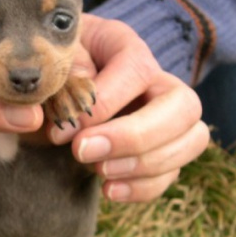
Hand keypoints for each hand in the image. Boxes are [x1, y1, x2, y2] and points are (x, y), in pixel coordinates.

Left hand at [49, 14, 209, 201]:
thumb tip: (81, 99)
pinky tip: (108, 190)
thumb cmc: (45, 74)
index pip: (137, 69)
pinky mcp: (161, 151)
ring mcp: (166, 118)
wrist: (43, 98)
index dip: (106, 102)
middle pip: (183, 106)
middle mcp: (156, 81)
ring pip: (192, 141)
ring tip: (97, 170)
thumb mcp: (46, 64)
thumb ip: (63, 72)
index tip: (66, 127)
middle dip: (135, 136)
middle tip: (83, 152)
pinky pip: (172, 173)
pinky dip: (143, 187)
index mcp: (124, 46)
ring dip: (144, 164)